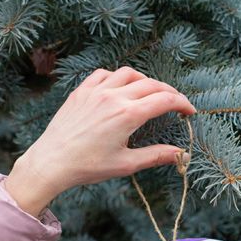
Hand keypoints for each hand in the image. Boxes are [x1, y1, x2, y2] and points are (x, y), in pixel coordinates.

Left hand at [4, 67, 195, 215]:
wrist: (51, 162)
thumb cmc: (87, 166)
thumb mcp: (125, 164)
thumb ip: (156, 156)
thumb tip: (181, 154)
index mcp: (128, 114)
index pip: (165, 100)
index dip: (182, 103)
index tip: (189, 111)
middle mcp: (114, 96)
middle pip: (152, 84)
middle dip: (168, 92)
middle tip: (175, 104)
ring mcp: (96, 90)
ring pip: (129, 73)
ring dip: (144, 81)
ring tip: (149, 93)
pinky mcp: (81, 91)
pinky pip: (104, 74)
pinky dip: (117, 78)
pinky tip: (119, 88)